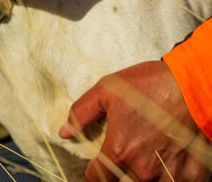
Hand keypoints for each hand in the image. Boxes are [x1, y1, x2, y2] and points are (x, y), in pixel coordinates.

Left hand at [59, 60, 211, 181]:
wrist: (192, 86)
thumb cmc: (149, 85)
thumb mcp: (107, 89)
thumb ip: (82, 113)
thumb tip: (65, 131)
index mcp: (120, 151)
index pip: (97, 178)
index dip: (94, 170)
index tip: (98, 161)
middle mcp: (143, 170)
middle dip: (119, 173)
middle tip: (127, 152)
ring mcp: (168, 176)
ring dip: (144, 175)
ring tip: (148, 153)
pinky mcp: (192, 177)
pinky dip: (170, 176)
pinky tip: (169, 159)